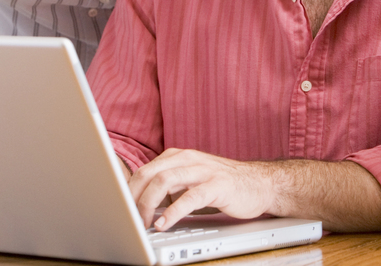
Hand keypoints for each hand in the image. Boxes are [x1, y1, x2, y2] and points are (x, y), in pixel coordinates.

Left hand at [129, 149, 274, 231]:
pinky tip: (164, 224)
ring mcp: (203, 171)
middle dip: (133, 198)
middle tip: (128, 219)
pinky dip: (172, 212)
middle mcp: (189, 159)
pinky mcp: (217, 185)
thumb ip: (170, 186)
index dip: (128, 190)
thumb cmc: (224, 184)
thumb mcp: (192, 179)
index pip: (145, 170)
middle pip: (150, 174)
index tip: (119, 208)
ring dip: (147, 205)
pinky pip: (189, 198)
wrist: (261, 183)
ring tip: (142, 223)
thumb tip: (141, 203)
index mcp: (179, 156)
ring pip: (165, 181)